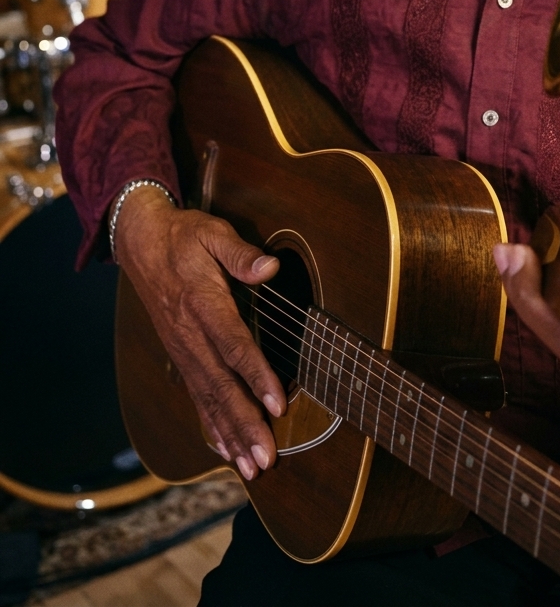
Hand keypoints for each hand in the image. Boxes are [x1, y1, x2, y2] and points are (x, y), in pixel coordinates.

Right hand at [114, 185, 286, 479]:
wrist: (141, 242)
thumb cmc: (185, 236)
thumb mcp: (213, 232)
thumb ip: (240, 253)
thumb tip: (270, 267)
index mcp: (202, 302)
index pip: (233, 344)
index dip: (256, 376)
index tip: (277, 405)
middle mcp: (190, 334)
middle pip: (220, 385)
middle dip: (244, 424)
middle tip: (265, 459)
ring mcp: (182, 349)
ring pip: (208, 399)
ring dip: (231, 435)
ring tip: (252, 468)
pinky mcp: (180, 356)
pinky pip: (196, 397)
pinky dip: (212, 426)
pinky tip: (226, 451)